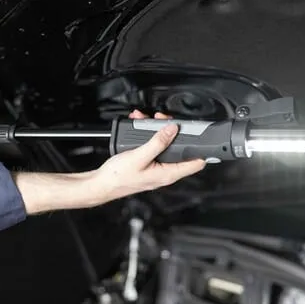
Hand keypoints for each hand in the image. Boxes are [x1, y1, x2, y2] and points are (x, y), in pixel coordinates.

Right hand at [89, 109, 205, 202]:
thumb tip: (173, 130)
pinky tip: (139, 127)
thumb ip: (158, 142)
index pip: (196, 163)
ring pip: (166, 144)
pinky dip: (148, 134)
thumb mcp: (140, 156)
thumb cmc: (119, 177)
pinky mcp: (148, 162)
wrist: (102, 183)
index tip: (202, 135)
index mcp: (168, 174)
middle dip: (174, 131)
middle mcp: (164, 171)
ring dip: (158, 130)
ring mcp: (156, 167)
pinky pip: (153, 145)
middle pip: (180, 148)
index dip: (202, 149)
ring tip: (148, 120)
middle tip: (164, 121)